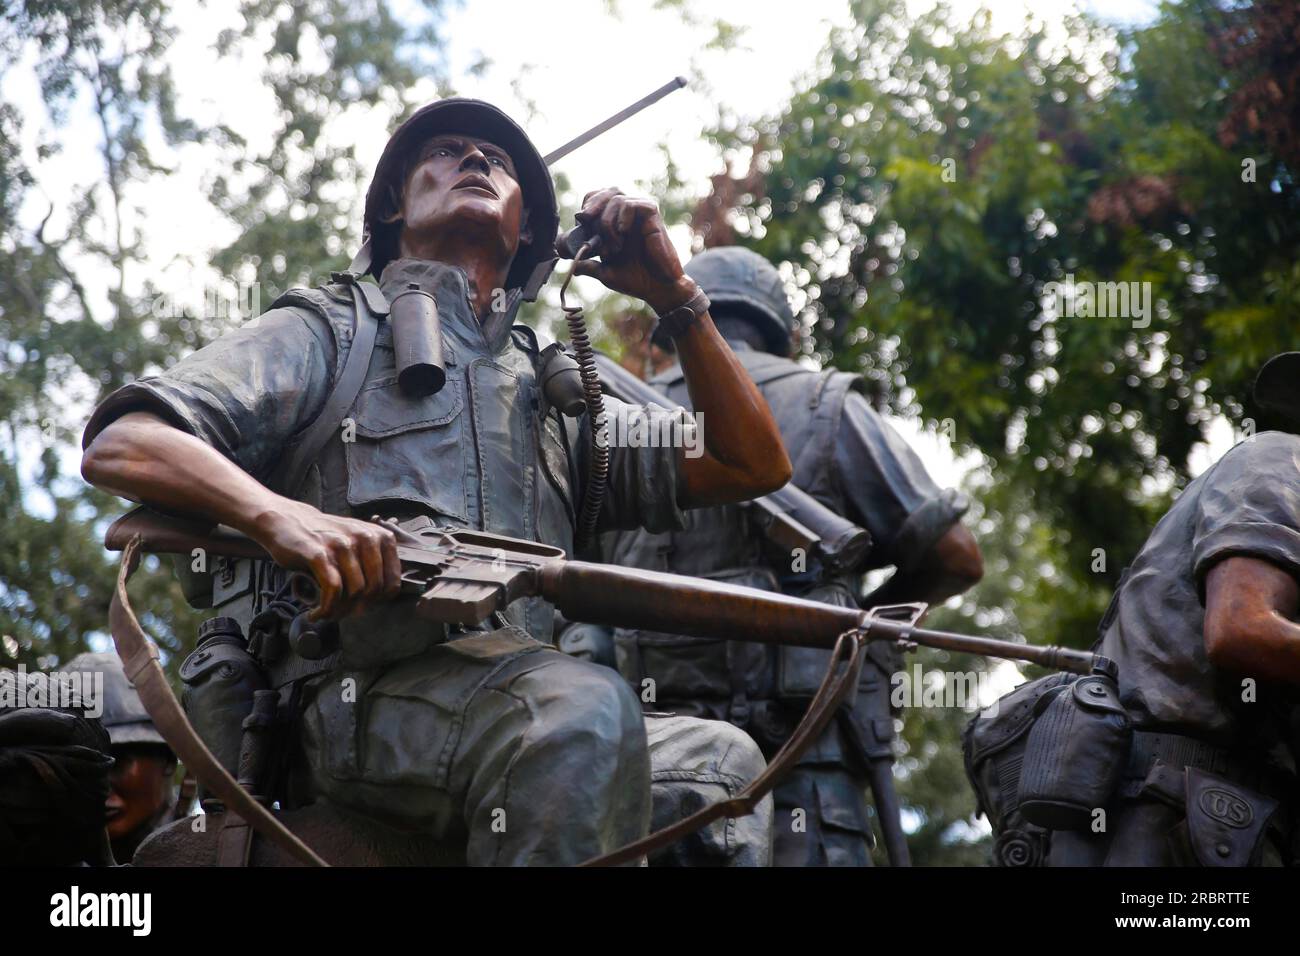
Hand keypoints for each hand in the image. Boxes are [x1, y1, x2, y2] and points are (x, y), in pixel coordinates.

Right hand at [252, 499, 400, 620]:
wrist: (288, 520)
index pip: (392, 583)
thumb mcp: (358, 543)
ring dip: (340, 611)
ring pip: (354, 591)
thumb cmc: (325, 538)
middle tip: (342, 615)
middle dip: (358, 609)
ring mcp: (342, 545)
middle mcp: (365, 538)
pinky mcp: (319, 554)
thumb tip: (381, 600)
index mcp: (380, 537)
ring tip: (328, 614)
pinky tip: (316, 613)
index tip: (362, 608)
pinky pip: (332, 588)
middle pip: (374, 590)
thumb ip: (374, 563)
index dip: (378, 602)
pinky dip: (326, 607)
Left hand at [570, 187, 697, 312]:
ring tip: (613, 246)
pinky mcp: (651, 214)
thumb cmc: (635, 279)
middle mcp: (627, 215)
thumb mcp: (604, 271)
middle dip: (592, 204)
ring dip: (607, 222)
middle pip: (606, 191)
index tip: (580, 222)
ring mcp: (639, 213)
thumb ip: (588, 265)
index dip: (587, 206)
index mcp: (615, 224)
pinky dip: (622, 216)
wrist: (656, 288)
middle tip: (584, 218)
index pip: (597, 199)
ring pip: (616, 197)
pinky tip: (622, 233)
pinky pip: (632, 203)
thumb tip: (571, 264)